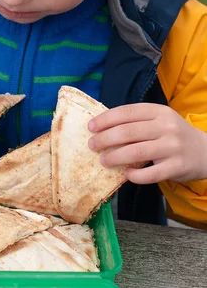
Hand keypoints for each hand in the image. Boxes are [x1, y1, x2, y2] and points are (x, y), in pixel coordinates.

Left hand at [88, 103, 206, 183]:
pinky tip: (126, 174)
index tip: (91, 127)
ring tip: (103, 160)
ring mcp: (172, 147)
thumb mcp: (159, 120)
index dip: (106, 119)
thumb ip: (137, 121)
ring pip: (136, 152)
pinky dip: (135, 176)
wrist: (204, 151)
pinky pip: (150, 174)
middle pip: (128, 131)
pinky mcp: (176, 167)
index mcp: (158, 111)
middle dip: (105, 139)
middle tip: (92, 145)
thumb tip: (102, 128)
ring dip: (115, 157)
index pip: (127, 112)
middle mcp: (166, 127)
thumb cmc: (173, 135)